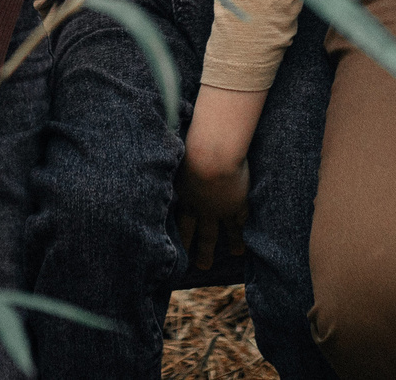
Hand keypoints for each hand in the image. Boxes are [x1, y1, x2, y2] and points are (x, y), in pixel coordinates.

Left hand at [177, 86, 263, 270]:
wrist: (210, 153)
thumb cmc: (186, 143)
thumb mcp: (171, 145)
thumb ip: (164, 142)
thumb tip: (150, 130)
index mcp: (181, 192)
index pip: (178, 215)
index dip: (178, 229)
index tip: (174, 244)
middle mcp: (197, 204)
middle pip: (197, 231)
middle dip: (198, 247)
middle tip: (201, 264)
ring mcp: (217, 208)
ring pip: (220, 233)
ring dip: (226, 245)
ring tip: (233, 255)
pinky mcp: (236, 205)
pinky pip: (240, 224)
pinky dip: (242, 234)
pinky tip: (245, 245)